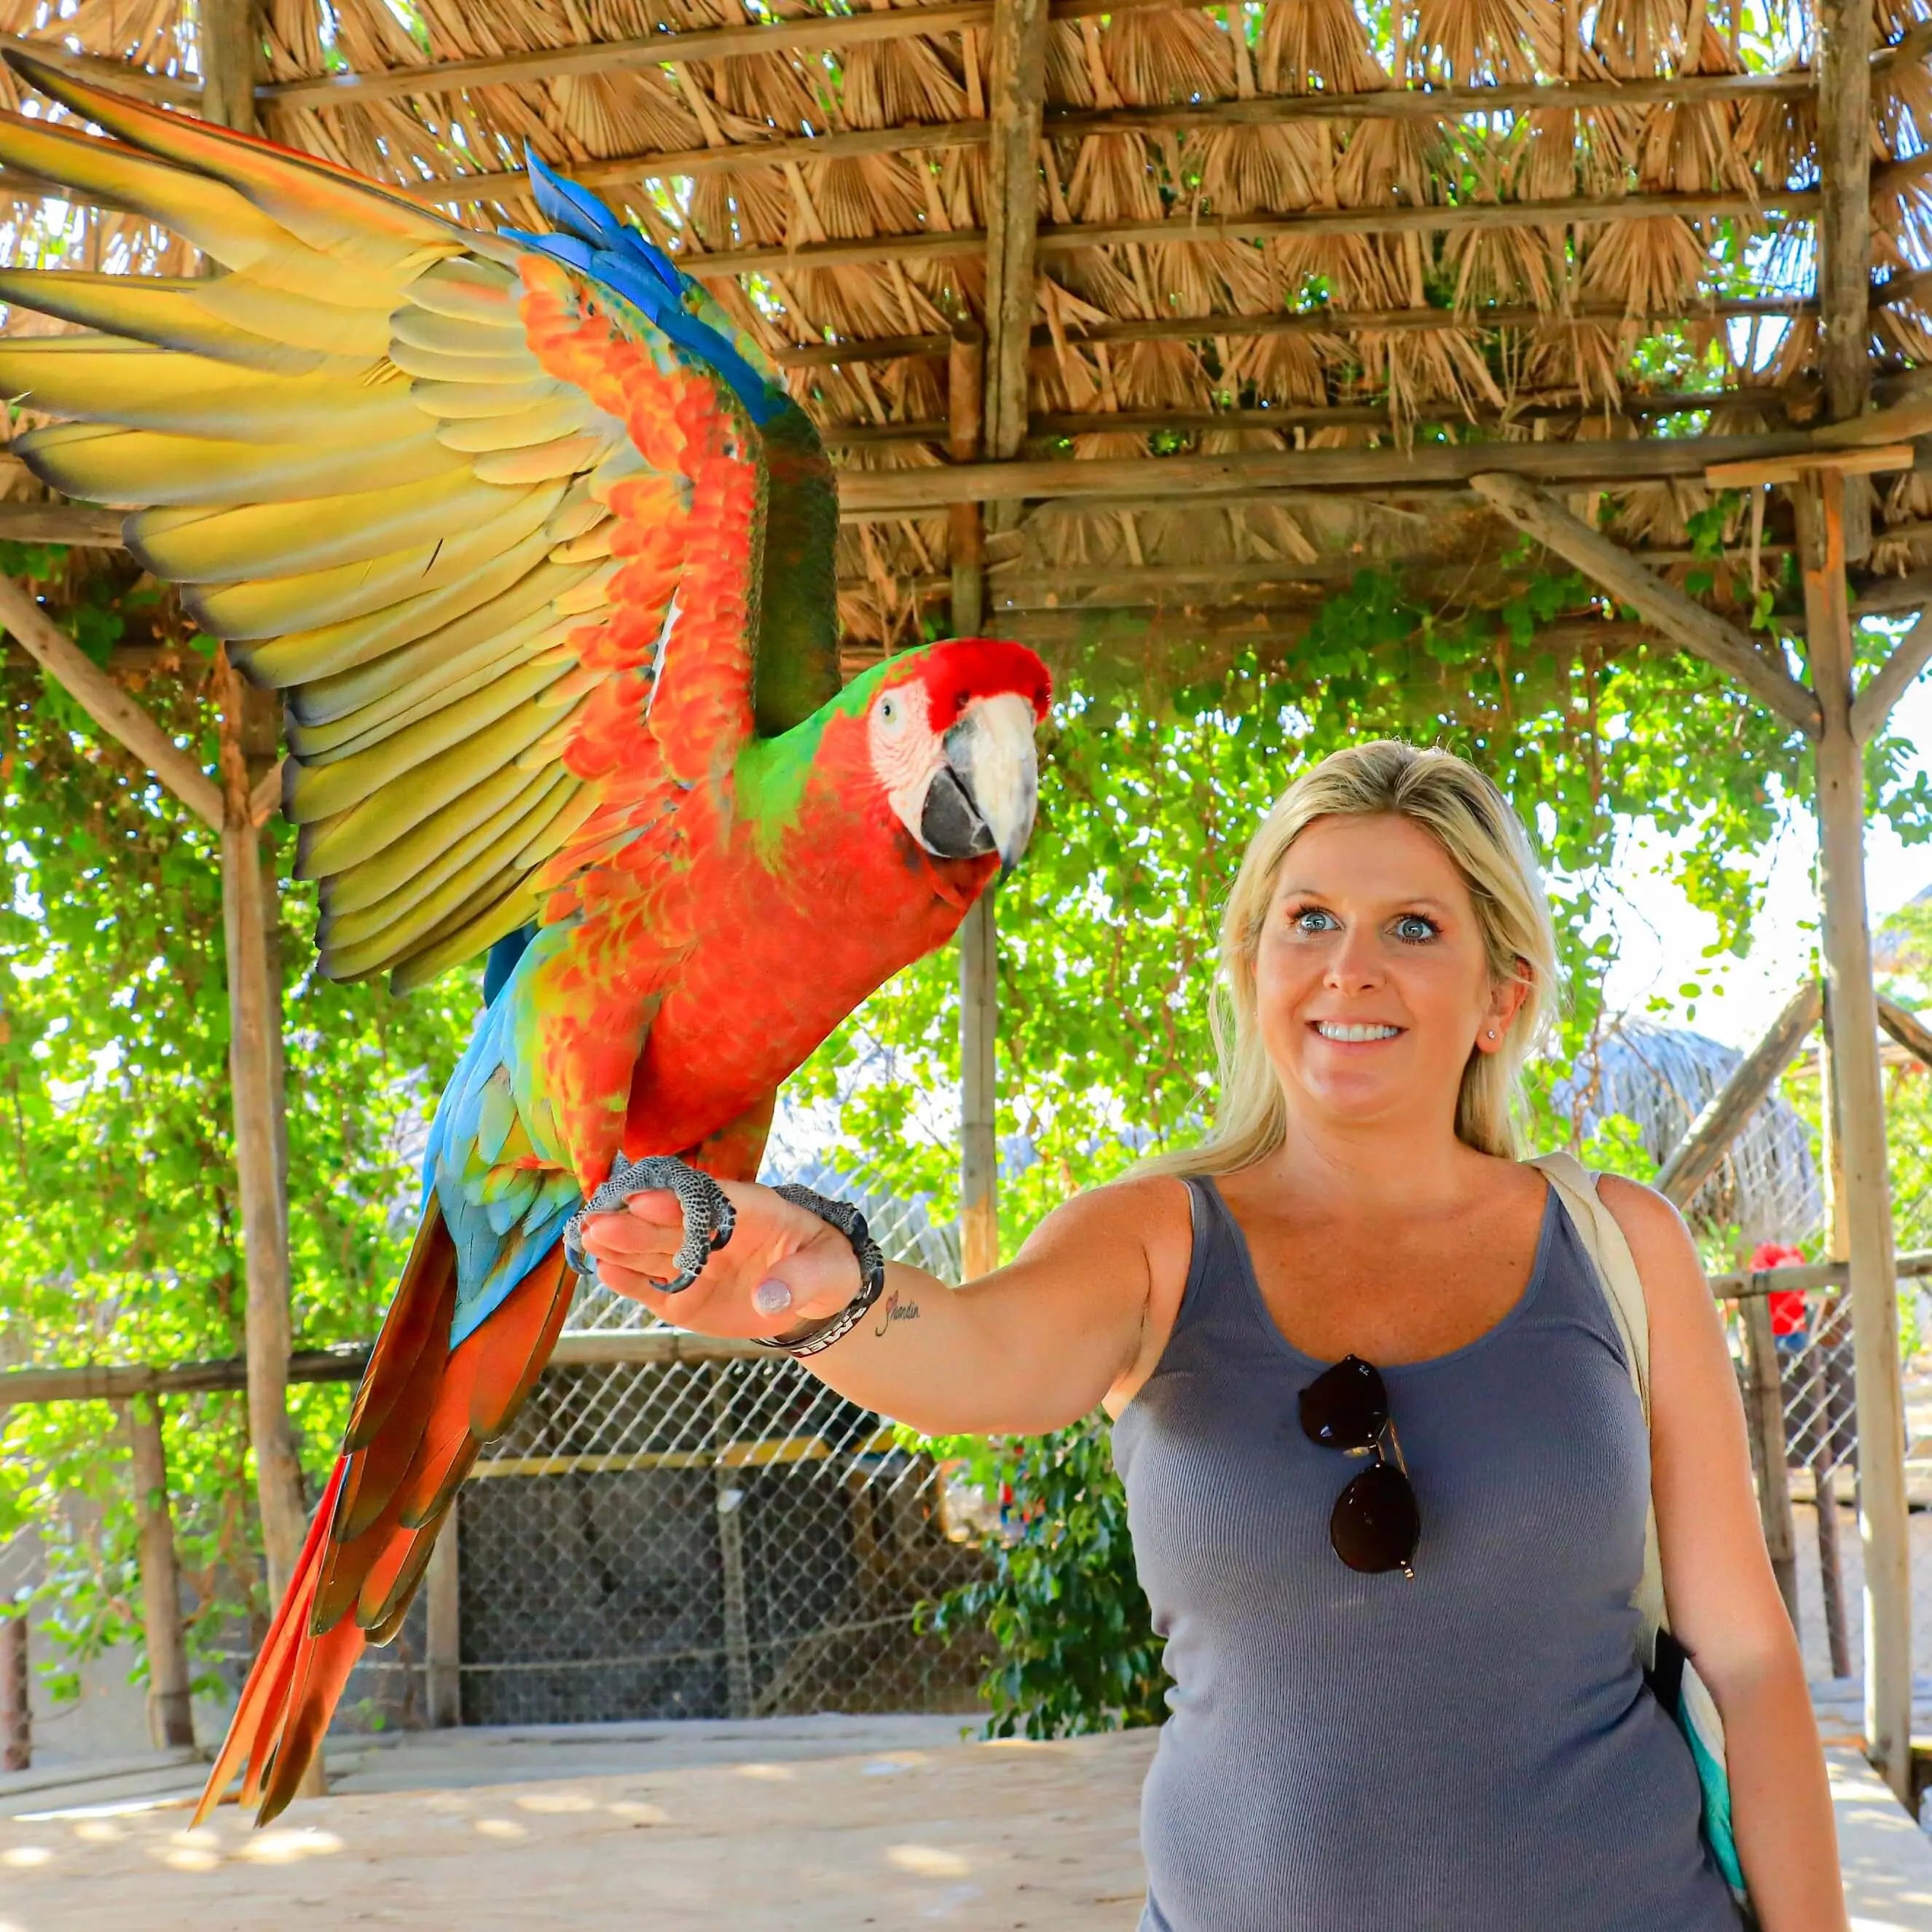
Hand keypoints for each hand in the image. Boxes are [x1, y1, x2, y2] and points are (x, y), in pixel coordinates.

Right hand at [577, 1178, 862, 1337]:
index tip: (643, 1199)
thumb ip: (801, 1280)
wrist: (814, 1298)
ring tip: (586, 1239)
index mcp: (749, 1210)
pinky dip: (628, 1280)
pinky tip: (602, 1270)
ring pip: (650, 1252)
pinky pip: (651, 1287)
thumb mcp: (831, 1270)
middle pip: (668, 1224)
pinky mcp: (682, 1294)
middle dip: (633, 1222)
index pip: (707, 1200)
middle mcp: (712, 1231)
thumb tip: (769, 1296)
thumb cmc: (826, 1267)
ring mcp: (693, 1261)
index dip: (676, 1200)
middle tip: (597, 1220)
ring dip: (619, 1245)